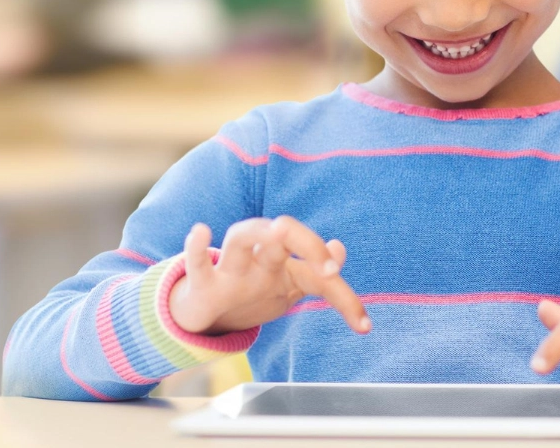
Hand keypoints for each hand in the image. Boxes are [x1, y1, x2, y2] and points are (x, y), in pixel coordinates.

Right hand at [167, 217, 370, 335]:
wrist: (206, 314)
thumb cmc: (250, 294)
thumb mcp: (286, 286)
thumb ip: (317, 273)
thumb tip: (340, 248)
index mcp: (284, 265)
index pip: (320, 274)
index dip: (345, 298)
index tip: (365, 328)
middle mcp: (260, 260)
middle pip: (284, 234)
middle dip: (307, 243)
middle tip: (328, 271)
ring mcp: (231, 269)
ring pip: (241, 236)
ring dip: (257, 232)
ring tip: (275, 231)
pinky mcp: (202, 283)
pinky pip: (196, 262)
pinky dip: (195, 248)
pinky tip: (200, 232)